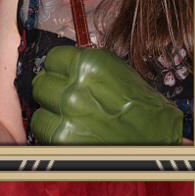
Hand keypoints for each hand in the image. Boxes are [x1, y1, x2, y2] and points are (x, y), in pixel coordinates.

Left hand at [30, 47, 183, 145]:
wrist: (156, 135)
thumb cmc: (140, 104)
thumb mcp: (116, 70)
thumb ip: (85, 65)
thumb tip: (61, 65)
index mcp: (90, 65)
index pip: (52, 59)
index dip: (56, 68)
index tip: (58, 74)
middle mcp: (76, 86)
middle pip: (41, 82)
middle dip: (50, 89)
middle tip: (62, 96)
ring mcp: (68, 113)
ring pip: (39, 106)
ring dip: (49, 110)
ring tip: (67, 115)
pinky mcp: (63, 137)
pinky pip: (42, 128)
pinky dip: (51, 129)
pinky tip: (68, 128)